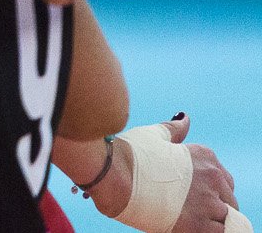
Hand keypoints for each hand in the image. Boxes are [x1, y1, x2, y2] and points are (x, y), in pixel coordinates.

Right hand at [88, 115, 240, 231]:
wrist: (112, 176)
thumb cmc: (128, 154)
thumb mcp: (152, 136)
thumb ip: (173, 130)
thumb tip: (184, 118)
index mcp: (204, 156)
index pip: (224, 180)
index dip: (209, 190)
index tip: (191, 194)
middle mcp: (212, 177)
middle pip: (228, 199)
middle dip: (213, 205)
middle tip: (188, 208)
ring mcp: (208, 202)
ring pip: (226, 218)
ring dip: (211, 220)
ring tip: (188, 218)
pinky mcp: (201, 225)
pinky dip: (210, 231)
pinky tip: (192, 227)